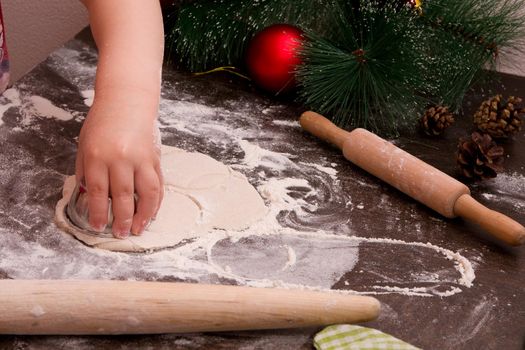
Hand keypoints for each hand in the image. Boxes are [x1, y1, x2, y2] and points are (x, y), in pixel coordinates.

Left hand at [75, 89, 162, 237]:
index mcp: (98, 156)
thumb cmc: (102, 123)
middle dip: (122, 218)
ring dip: (144, 214)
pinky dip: (156, 201)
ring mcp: (141, 158)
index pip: (97, 191)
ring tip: (139, 228)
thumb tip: (88, 198)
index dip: (98, 212)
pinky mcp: (154, 158)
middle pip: (122, 195)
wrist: (127, 102)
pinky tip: (152, 212)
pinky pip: (158, 184)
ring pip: (146, 192)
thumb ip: (85, 171)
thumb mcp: (85, 145)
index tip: (98, 226)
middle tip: (120, 233)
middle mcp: (120, 158)